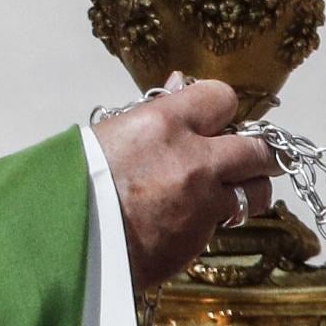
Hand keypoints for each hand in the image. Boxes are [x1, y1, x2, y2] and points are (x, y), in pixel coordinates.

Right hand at [93, 77, 277, 293]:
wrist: (64, 241)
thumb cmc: (77, 183)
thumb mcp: (112, 134)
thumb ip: (156, 112)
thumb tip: (181, 84)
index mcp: (165, 123)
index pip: (223, 97)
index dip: (221, 108)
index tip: (217, 119)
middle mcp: (194, 159)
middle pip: (259, 148)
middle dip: (261, 153)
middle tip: (256, 158)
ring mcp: (203, 202)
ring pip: (257, 192)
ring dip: (250, 189)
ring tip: (236, 191)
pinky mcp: (200, 238)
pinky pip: (225, 223)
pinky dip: (217, 220)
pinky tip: (193, 218)